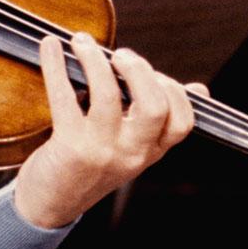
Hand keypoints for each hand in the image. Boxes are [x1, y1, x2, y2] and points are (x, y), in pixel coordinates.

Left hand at [13, 32, 194, 228]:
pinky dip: (55, 66)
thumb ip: (159, 120)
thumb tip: (198, 89)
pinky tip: (51, 47)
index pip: (181, 122)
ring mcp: (101, 152)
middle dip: (139, 71)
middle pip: (154, 107)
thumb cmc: (90, 167)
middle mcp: (131, 154)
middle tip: (120, 55)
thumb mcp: (132, 149)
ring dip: (95, 60)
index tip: (152, 72)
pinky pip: (64, 98)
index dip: (173, 90)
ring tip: (83, 42)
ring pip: (108, 96)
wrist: (49, 206)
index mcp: (149, 152)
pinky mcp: (69, 147)